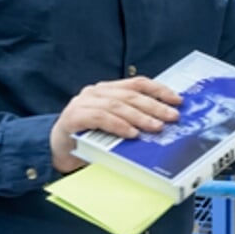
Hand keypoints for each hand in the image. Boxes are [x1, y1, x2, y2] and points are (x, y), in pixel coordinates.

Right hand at [50, 78, 181, 172]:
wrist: (57, 149)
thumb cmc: (89, 137)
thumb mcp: (114, 125)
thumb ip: (132, 120)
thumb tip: (163, 124)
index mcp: (108, 89)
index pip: (138, 84)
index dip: (159, 90)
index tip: (178, 100)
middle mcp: (96, 92)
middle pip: (131, 95)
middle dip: (154, 106)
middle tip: (171, 117)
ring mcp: (83, 103)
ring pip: (117, 105)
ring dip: (139, 117)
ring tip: (155, 127)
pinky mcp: (73, 117)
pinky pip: (100, 118)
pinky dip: (118, 125)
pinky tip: (131, 133)